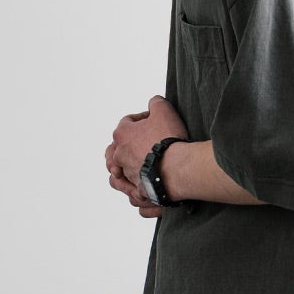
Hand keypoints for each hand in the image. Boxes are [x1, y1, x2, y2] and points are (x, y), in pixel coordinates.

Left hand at [105, 96, 186, 217]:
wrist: (176, 168)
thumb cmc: (168, 139)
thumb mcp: (163, 110)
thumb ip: (156, 103)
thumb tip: (154, 102)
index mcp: (122, 134)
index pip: (127, 123)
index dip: (141, 119)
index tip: (154, 120)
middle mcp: (120, 156)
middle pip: (117, 149)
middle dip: (127, 145)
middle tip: (139, 144)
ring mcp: (128, 175)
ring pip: (119, 173)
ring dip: (125, 170)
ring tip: (133, 168)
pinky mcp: (137, 190)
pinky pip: (132, 191)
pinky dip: (135, 189)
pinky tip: (141, 186)